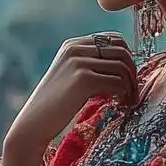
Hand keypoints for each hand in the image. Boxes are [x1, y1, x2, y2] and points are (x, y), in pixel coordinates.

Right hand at [7, 32, 139, 152]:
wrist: (32, 125)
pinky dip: (123, 94)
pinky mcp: (83, 79)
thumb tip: (126, 64)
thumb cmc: (55, 105)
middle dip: (132, 70)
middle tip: (133, 91)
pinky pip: (117, 82)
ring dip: (130, 85)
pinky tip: (120, 104)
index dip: (127, 57)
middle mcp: (76, 48)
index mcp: (73, 44)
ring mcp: (79, 62)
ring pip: (122, 66)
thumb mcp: (71, 76)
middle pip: (122, 50)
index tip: (128, 78)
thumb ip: (92, 65)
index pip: (114, 39)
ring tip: (128, 100)